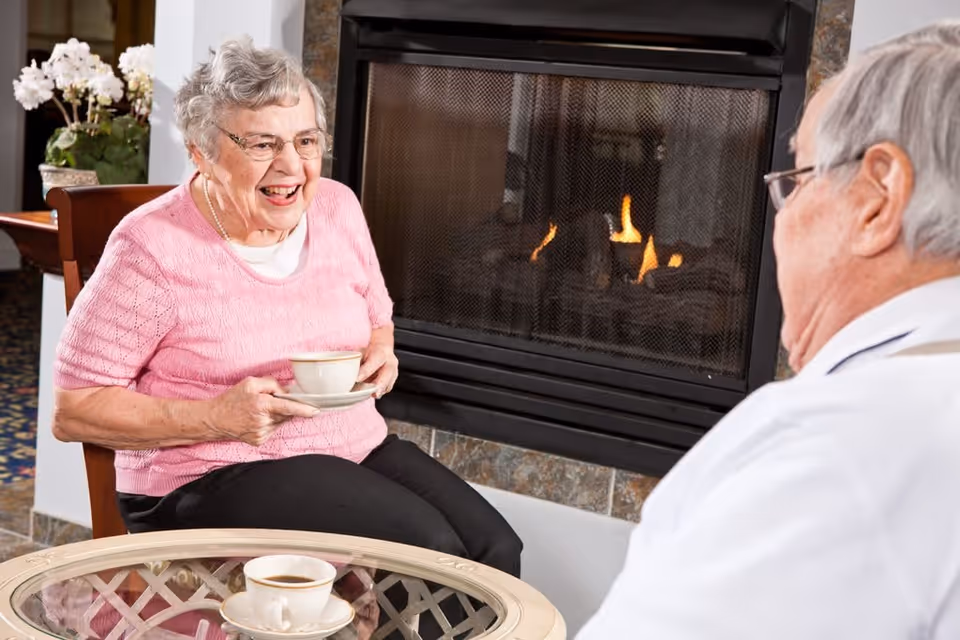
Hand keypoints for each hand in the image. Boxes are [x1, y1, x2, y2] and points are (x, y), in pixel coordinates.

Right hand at [204, 377, 318, 445]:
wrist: (215, 420)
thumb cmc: (232, 399)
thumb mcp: (250, 383)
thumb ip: (271, 384)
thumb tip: (286, 391)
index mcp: (262, 405)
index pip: (288, 408)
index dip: (304, 409)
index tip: (316, 411)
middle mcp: (263, 421)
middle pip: (286, 414)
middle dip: (284, 407)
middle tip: (269, 402)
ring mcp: (261, 433)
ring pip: (280, 422)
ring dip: (276, 415)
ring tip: (258, 411)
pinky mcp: (259, 441)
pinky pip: (273, 430)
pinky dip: (269, 423)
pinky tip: (256, 420)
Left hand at [356, 326, 398, 398]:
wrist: (382, 350)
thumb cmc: (369, 352)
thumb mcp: (361, 352)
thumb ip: (356, 361)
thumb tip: (344, 372)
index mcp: (381, 352)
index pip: (374, 361)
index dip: (366, 371)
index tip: (357, 379)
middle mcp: (390, 362)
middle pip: (387, 374)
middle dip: (380, 384)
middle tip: (373, 393)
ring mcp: (394, 371)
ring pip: (389, 382)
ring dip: (380, 390)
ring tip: (371, 395)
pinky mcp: (393, 379)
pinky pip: (387, 387)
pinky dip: (380, 391)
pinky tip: (372, 393)